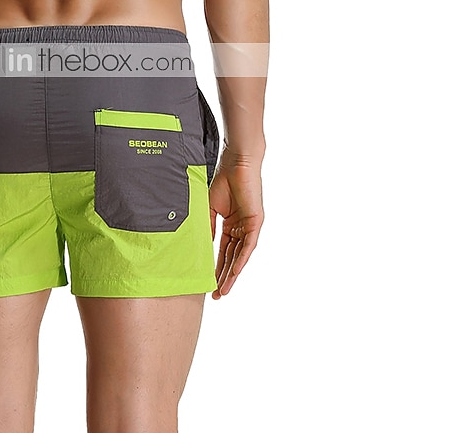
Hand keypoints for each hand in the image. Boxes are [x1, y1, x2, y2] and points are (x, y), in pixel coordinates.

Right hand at [208, 158, 263, 298]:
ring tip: (223, 289)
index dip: (216, 267)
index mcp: (231, 226)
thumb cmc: (223, 181)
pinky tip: (235, 272)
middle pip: (231, 258)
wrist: (236, 163)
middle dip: (224, 277)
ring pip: (240, 256)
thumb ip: (208, 227)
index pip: (223, 251)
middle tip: (216, 295)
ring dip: (232, 274)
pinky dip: (242, 259)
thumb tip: (203, 246)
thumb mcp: (210, 208)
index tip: (208, 282)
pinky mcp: (256, 222)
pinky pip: (248, 245)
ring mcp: (249, 227)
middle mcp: (241, 229)